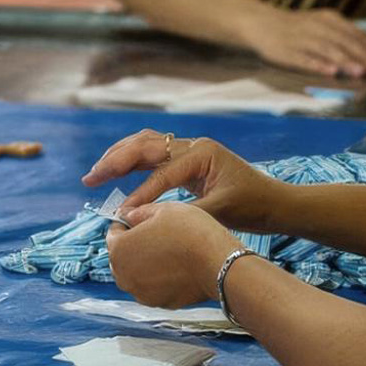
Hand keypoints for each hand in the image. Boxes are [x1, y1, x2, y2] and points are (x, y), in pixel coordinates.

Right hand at [83, 130, 290, 231]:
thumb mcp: (221, 213)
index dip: (139, 193)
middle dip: (115, 161)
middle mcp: (193, 145)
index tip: (121, 214)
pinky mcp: (187, 161)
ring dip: (119, 157)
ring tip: (96, 174)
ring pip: (145, 144)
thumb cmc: (253, 207)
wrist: (275, 203)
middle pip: (145, 145)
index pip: (161, 172)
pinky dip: (132, 162)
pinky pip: (153, 155)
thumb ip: (181, 215)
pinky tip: (116, 173)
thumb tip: (141, 221)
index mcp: (202, 153)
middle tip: (90, 179)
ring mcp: (189, 150)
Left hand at [106, 202, 243, 307]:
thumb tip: (127, 215)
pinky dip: (160, 278)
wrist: (219, 263)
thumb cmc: (191, 233)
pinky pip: (153, 287)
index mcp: (119, 250)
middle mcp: (124, 276)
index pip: (113, 233)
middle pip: (122, 255)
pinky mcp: (159, 303)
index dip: (126, 222)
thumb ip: (138, 212)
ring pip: (137, 273)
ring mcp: (141, 293)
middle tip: (158, 233)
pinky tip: (177, 266)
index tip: (139, 219)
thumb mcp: (162, 209)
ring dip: (146, 262)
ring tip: (170, 249)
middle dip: (134, 244)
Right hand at [237, 5, 365, 78]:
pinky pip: (304, 59)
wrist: (262, 22)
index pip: (354, 34)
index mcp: (329, 19)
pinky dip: (318, 65)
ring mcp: (302, 39)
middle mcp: (317, 27)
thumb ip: (343, 33)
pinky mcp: (287, 51)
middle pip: (344, 42)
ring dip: (345, 61)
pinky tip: (330, 72)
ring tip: (360, 72)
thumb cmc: (298, 27)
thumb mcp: (322, 23)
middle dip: (363, 56)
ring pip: (327, 50)